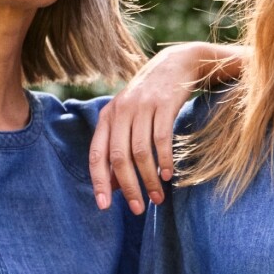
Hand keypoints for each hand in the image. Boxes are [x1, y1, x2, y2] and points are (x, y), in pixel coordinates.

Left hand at [89, 41, 244, 213]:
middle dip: (128, 187)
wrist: (176, 64)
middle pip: (119, 158)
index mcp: (107, 117)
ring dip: (149, 179)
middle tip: (138, 209)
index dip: (99, 182)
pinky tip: (168, 176)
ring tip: (158, 198)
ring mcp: (142, 107)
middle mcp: (121, 111)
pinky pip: (161, 139)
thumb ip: (118, 148)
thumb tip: (113, 186)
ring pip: (140, 152)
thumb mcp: (129, 120)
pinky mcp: (164, 104)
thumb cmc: (150, 99)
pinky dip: (164, 161)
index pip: (97, 155)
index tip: (104, 207)